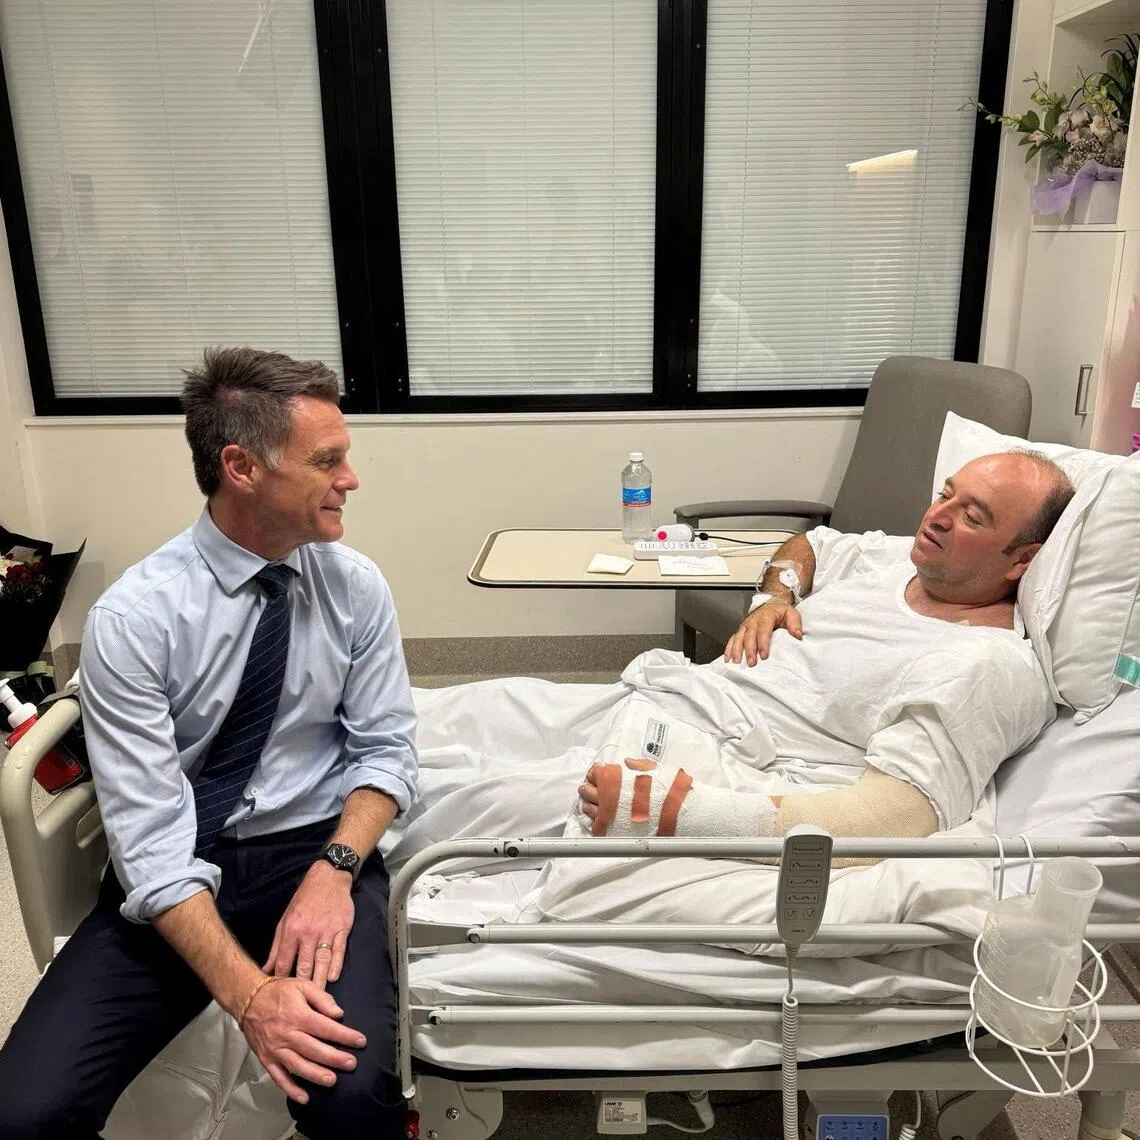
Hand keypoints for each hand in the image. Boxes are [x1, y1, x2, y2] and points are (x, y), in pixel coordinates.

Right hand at [241, 975, 366, 1103]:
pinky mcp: (266, 1059)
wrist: (247, 998)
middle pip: (315, 1050)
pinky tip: (305, 1097)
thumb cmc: (278, 991)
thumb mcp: (302, 985)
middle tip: (352, 1064)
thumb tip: (339, 1014)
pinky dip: (290, 1089)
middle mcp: (287, 1034)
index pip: (326, 1028)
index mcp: (298, 1015)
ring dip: (316, 1075)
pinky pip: (278, 1077)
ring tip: (332, 1081)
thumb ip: (322, 998)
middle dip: (335, 1058)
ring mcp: (275, 1049)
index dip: (345, 1036)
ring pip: (298, 1066)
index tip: (360, 1041)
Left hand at [264, 861, 354, 988]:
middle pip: (304, 965)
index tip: (280, 997)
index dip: (281, 980)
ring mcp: (326, 931)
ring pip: (321, 961)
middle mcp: (308, 932)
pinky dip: (336, 964)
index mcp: (291, 931)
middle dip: (301, 987)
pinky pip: (339, 950)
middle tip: (300, 1007)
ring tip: (317, 999)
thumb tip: (265, 970)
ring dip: (319, 981)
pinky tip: (333, 977)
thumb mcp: (285, 920)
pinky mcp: (342, 928)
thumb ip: (277, 947)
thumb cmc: (304, 901)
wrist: (327, 878)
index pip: (284, 962)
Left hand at [578, 758, 655, 822]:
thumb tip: (628, 762)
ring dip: (586, 804)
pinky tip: (594, 818)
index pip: (595, 773)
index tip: (595, 774)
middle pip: (587, 790)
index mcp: (614, 780)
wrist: (665, 814)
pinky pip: (596, 824)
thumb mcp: (650, 771)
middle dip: (586, 787)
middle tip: (586, 787)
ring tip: (587, 803)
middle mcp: (607, 796)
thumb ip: (636, 765)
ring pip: (588, 808)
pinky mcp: (611, 827)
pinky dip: (593, 821)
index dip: (594, 773)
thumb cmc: (658, 793)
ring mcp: (608, 813)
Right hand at [723, 599, 801, 665]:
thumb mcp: (792, 613)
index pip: (763, 630)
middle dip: (749, 650)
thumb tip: (797, 634)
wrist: (772, 603)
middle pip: (749, 636)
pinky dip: (729, 648)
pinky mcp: (741, 629)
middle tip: (752, 663)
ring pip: (738, 637)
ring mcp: (745, 625)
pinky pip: (733, 638)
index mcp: (766, 617)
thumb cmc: (781, 611)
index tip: (764, 655)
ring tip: (736, 662)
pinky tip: (728, 658)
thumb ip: (795, 623)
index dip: (763, 643)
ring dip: (736, 650)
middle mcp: (753, 621)